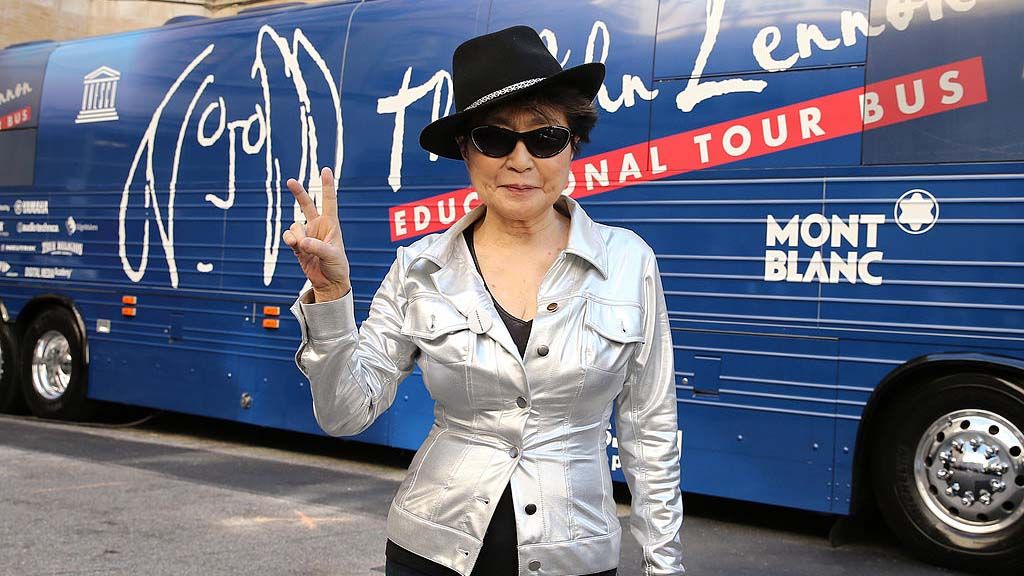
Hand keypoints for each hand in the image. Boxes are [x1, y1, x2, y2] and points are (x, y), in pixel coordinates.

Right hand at [283, 167, 350, 301]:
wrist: (329, 282)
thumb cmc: (337, 267)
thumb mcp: (332, 256)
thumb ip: (317, 247)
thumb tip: (302, 241)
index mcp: (331, 224)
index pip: (329, 201)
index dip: (327, 185)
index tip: (325, 170)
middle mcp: (318, 226)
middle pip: (307, 204)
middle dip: (298, 193)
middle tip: (290, 181)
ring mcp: (307, 234)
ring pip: (295, 226)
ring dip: (298, 236)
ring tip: (306, 248)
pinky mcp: (297, 245)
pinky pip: (289, 236)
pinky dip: (290, 240)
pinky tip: (294, 245)